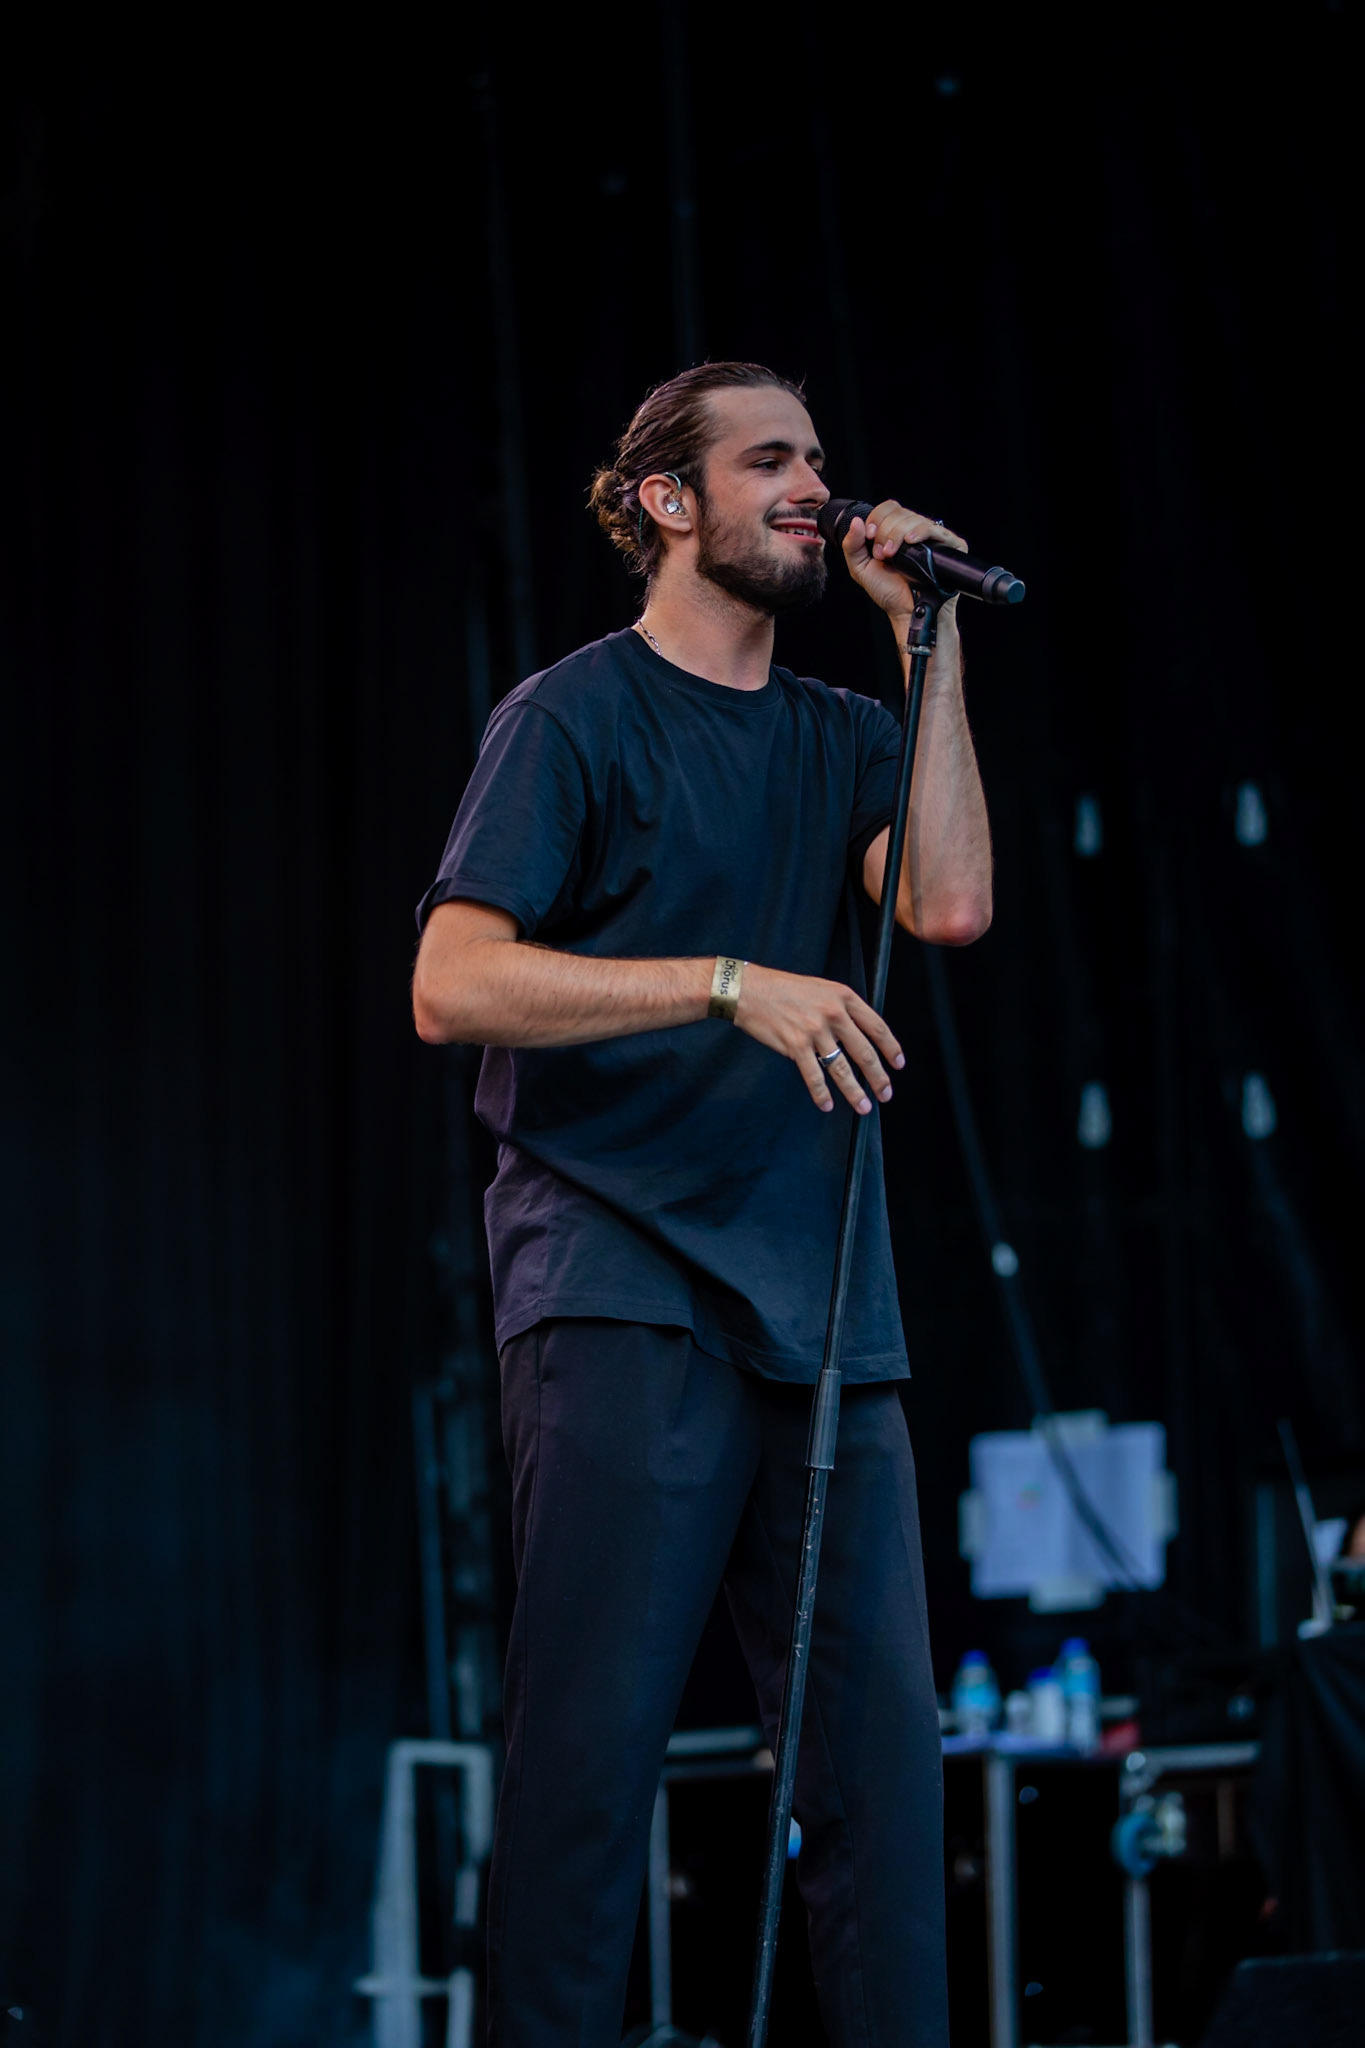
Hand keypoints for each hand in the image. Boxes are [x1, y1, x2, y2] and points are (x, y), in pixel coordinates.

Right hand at [735, 963, 904, 1113]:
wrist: (749, 990)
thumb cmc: (783, 989)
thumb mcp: (821, 988)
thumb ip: (841, 1007)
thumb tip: (857, 1033)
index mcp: (844, 997)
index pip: (877, 1027)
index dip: (891, 1049)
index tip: (898, 1065)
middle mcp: (833, 1013)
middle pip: (864, 1052)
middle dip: (878, 1078)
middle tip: (885, 1094)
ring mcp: (815, 1031)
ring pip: (842, 1069)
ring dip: (855, 1092)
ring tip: (863, 1107)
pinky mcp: (796, 1045)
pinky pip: (814, 1076)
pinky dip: (822, 1093)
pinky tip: (827, 1104)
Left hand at [841, 499, 967, 621]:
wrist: (906, 612)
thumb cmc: (888, 593)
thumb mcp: (861, 569)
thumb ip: (852, 546)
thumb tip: (856, 521)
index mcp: (896, 532)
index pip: (889, 508)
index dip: (877, 518)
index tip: (870, 537)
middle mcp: (915, 532)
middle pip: (900, 512)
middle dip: (886, 532)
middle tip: (882, 554)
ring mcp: (933, 538)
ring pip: (915, 519)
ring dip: (898, 534)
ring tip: (893, 556)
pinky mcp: (949, 545)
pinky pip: (935, 529)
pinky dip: (921, 532)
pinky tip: (911, 541)